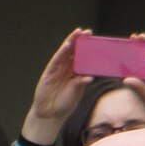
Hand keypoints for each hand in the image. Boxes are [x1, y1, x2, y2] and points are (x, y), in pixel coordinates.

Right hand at [20, 28, 92, 145]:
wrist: (50, 114)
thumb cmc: (65, 104)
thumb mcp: (76, 93)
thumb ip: (80, 84)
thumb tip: (90, 77)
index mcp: (75, 73)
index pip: (82, 57)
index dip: (88, 49)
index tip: (96, 40)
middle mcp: (66, 69)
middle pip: (74, 52)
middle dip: (80, 41)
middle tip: (87, 32)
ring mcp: (57, 70)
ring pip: (64, 53)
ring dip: (70, 42)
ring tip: (77, 33)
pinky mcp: (49, 72)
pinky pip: (56, 61)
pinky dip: (60, 53)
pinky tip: (66, 46)